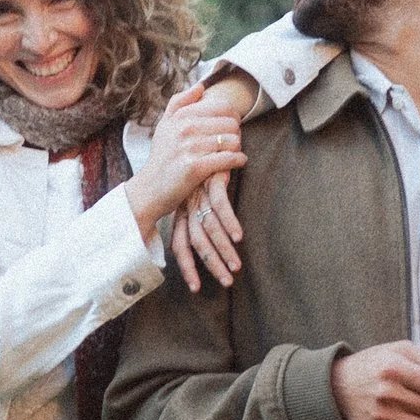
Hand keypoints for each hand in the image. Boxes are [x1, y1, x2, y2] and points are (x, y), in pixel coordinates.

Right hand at [126, 82, 247, 239]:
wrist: (149, 189)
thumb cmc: (162, 157)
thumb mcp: (164, 126)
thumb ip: (179, 102)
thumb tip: (201, 86)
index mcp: (180, 116)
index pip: (222, 106)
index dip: (233, 116)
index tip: (229, 127)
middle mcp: (184, 128)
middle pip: (231, 122)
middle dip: (237, 132)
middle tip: (232, 142)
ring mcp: (189, 148)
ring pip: (232, 140)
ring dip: (238, 147)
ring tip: (233, 152)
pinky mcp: (195, 168)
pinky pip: (229, 158)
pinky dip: (238, 160)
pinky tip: (237, 162)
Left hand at [168, 168, 245, 294]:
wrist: (212, 131)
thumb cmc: (211, 164)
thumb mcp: (203, 191)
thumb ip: (204, 213)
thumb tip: (214, 241)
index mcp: (184, 209)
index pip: (180, 244)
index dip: (187, 266)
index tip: (196, 288)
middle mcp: (189, 203)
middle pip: (195, 241)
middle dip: (210, 264)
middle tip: (226, 283)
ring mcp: (199, 191)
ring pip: (209, 227)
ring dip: (223, 249)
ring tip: (236, 266)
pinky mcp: (211, 179)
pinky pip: (220, 205)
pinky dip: (229, 222)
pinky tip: (239, 237)